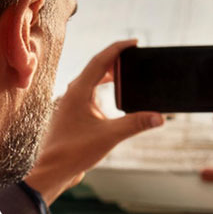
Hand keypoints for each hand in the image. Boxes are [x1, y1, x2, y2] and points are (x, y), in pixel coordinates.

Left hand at [25, 39, 163, 203]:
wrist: (52, 170)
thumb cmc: (74, 152)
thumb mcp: (110, 136)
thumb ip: (136, 124)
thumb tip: (160, 117)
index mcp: (78, 91)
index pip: (100, 60)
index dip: (118, 49)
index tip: (134, 42)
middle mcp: (72, 94)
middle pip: (95, 68)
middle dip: (115, 61)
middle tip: (133, 58)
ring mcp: (70, 104)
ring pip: (90, 81)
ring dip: (108, 75)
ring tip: (125, 75)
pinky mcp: (71, 115)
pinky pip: (88, 93)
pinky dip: (101, 89)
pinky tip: (111, 100)